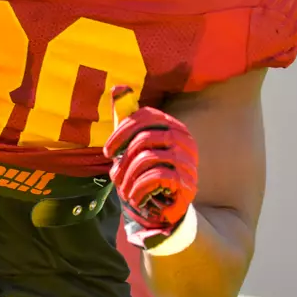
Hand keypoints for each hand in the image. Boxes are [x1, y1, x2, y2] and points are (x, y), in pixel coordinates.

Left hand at [105, 103, 198, 249]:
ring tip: (124, 190)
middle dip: (124, 160)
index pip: (145, 116)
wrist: (166, 209)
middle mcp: (185, 139)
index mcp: (174, 126)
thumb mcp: (136, 146)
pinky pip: (154, 177)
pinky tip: (135, 198)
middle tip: (115, 176)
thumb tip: (118, 86)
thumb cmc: (148, 174)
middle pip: (144, 138)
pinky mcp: (187, 182)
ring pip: (147, 158)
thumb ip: (128, 119)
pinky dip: (138, 189)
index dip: (121, 132)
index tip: (108, 152)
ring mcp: (188, 160)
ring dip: (129, 178)